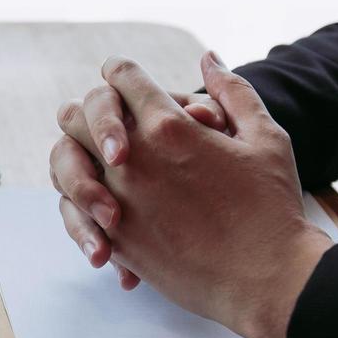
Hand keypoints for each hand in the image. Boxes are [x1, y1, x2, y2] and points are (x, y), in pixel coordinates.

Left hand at [51, 53, 333, 337]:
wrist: (268, 279)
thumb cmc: (272, 207)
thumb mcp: (266, 137)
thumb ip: (232, 92)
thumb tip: (207, 58)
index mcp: (169, 127)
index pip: (122, 77)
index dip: (120, 71)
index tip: (121, 76)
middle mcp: (133, 159)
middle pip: (78, 115)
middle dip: (89, 111)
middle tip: (101, 118)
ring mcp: (118, 201)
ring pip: (65, 162)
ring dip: (77, 155)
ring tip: (95, 160)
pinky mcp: (114, 239)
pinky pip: (75, 212)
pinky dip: (82, 203)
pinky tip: (103, 203)